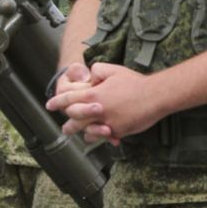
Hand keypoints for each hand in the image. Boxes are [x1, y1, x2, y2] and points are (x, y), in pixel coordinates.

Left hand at [46, 62, 162, 143]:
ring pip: (88, 131)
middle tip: (64, 128)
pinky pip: (104, 136)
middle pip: (75, 120)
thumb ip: (97, 71)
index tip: (49, 105)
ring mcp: (107, 122)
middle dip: (68, 125)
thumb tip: (90, 75)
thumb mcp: (113, 70)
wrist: (157, 95)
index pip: (70, 99)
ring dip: (82, 133)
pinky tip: (97, 136)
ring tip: (79, 135)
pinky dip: (100, 137)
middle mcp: (97, 110)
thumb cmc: (135, 82)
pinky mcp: (118, 131)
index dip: (58, 102)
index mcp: (94, 94)